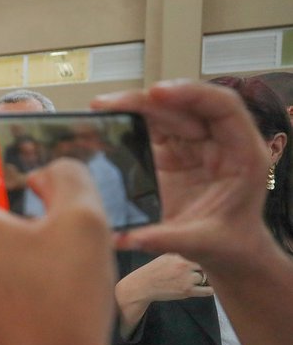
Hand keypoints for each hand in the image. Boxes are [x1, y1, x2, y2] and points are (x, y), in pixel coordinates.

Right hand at [91, 80, 272, 268]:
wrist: (229, 251)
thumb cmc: (228, 243)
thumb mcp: (202, 244)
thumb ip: (165, 239)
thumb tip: (121, 238)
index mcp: (243, 153)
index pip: (222, 107)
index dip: (190, 94)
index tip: (156, 93)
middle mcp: (221, 141)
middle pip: (185, 105)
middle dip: (147, 100)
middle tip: (108, 104)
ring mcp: (196, 144)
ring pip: (166, 112)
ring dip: (134, 107)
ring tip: (101, 109)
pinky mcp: (175, 152)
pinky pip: (153, 129)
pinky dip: (130, 124)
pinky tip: (107, 123)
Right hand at [115, 253, 213, 335]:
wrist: (141, 286)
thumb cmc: (152, 271)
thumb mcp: (164, 256)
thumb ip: (179, 252)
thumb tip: (192, 248)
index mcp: (179, 254)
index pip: (199, 251)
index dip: (202, 255)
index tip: (205, 257)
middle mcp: (184, 265)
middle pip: (205, 263)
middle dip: (204, 267)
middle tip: (201, 270)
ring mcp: (186, 278)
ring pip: (206, 277)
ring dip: (203, 279)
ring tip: (196, 280)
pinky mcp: (187, 291)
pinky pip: (207, 290)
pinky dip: (209, 290)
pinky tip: (207, 288)